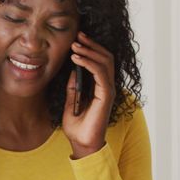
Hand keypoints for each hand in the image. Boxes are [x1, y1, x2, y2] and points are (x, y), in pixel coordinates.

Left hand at [62, 31, 114, 157]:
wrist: (82, 143)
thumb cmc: (77, 126)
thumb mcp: (71, 101)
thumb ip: (74, 86)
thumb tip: (73, 69)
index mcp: (100, 87)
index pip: (101, 61)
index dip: (91, 48)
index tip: (78, 39)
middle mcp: (107, 87)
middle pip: (105, 57)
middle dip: (92, 44)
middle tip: (78, 36)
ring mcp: (108, 90)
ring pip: (104, 62)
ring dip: (89, 51)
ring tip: (75, 45)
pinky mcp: (106, 95)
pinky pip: (100, 73)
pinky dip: (88, 63)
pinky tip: (77, 59)